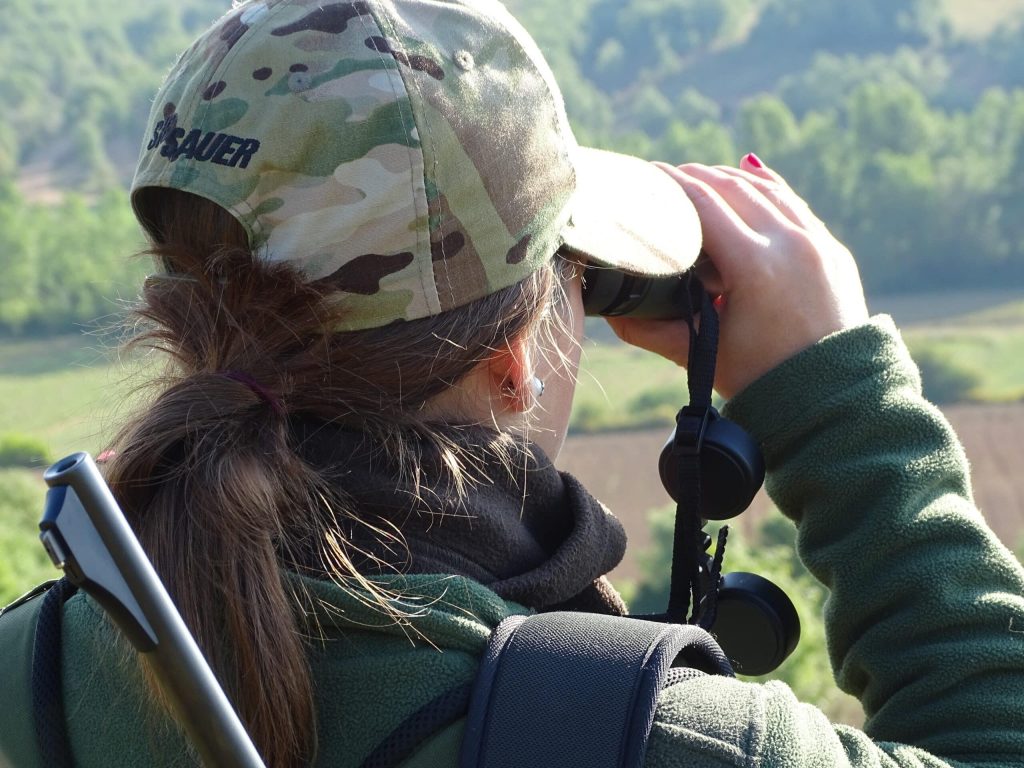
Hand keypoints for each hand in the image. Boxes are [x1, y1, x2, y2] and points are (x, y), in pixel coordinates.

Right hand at [607, 154, 868, 398]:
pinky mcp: (832, 251)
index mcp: (756, 265)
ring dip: (729, 178)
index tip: (644, 174)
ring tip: (699, 178)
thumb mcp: (699, 354)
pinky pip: (793, 204)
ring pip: (766, 190)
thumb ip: (647, 330)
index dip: (670, 186)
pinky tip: (747, 176)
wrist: (833, 401)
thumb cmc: (762, 381)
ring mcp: (817, 243)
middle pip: (733, 188)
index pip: (704, 205)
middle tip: (664, 177)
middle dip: (696, 177)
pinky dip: (765, 188)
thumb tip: (606, 311)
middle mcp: (790, 243)